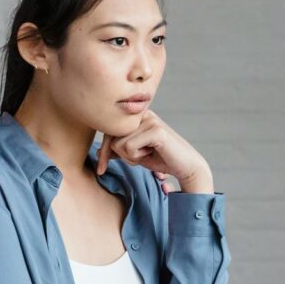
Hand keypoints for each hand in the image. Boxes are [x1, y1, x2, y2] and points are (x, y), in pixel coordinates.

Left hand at [97, 110, 212, 193]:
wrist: (186, 166)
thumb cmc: (161, 159)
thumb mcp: (135, 154)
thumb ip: (119, 149)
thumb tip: (98, 151)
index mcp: (137, 116)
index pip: (109, 130)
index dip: (104, 150)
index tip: (101, 169)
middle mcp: (142, 114)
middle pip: (111, 136)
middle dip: (115, 155)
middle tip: (135, 162)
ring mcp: (150, 120)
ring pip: (119, 144)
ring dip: (130, 157)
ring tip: (147, 154)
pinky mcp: (155, 130)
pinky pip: (129, 147)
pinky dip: (137, 157)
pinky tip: (152, 154)